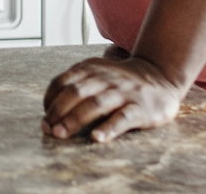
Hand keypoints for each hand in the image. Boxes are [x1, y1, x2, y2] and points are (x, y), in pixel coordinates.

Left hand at [41, 55, 183, 142]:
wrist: (161, 76)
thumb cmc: (120, 81)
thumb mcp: (97, 73)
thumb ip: (76, 86)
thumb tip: (49, 113)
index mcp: (91, 68)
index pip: (63, 81)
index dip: (50, 100)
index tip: (45, 118)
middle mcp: (105, 78)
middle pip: (76, 93)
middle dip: (58, 111)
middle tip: (48, 129)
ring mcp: (123, 92)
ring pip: (96, 104)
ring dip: (75, 119)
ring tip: (61, 134)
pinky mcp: (140, 108)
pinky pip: (123, 117)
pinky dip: (109, 127)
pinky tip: (97, 137)